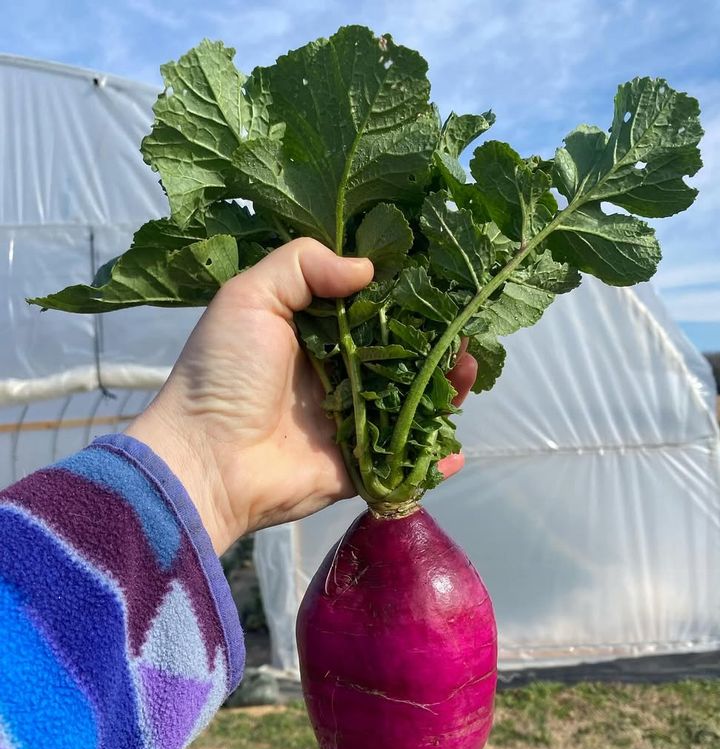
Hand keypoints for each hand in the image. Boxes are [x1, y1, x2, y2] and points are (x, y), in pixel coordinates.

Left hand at [127, 239, 476, 553]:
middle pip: (399, 357)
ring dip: (443, 390)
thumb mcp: (249, 299)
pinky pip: (401, 460)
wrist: (207, 460)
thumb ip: (302, 266)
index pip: (370, 311)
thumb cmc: (223, 375)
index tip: (441, 282)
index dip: (405, 298)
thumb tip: (367, 268)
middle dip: (436, 344)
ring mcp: (349, 424)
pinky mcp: (356, 467)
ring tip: (469, 371)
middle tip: (467, 331)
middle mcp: (335, 376)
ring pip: (409, 404)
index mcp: (312, 336)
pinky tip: (457, 448)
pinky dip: (431, 459)